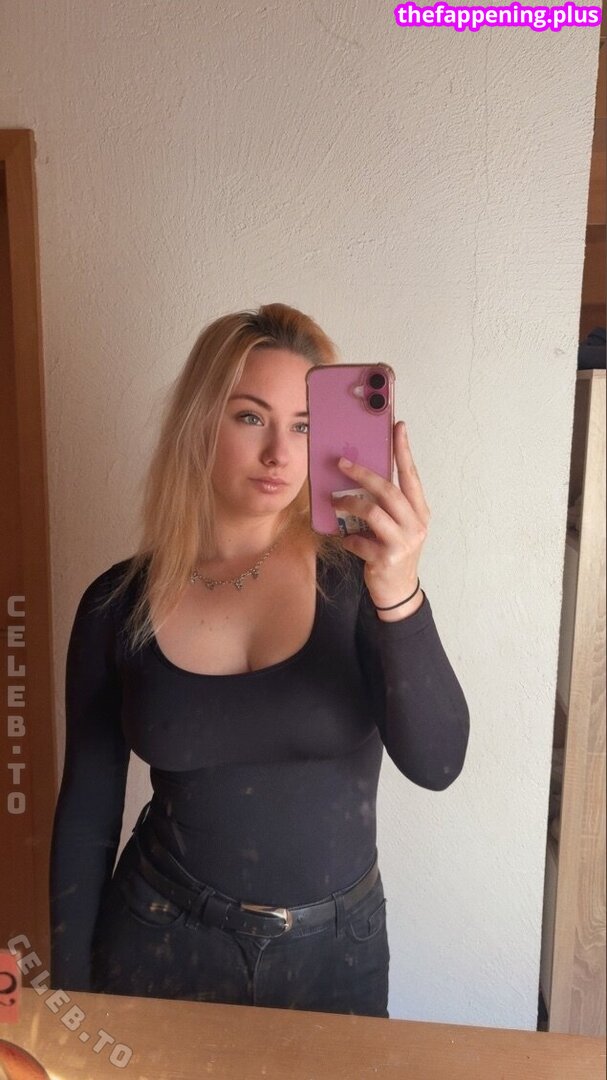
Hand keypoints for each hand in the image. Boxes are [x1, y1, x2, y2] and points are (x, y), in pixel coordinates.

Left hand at [331, 421, 430, 614]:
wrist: (398, 590)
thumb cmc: (394, 552)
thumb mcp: (398, 526)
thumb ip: (387, 505)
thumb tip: (362, 477)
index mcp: (420, 511)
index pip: (412, 475)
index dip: (404, 450)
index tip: (398, 427)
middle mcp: (416, 524)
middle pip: (388, 490)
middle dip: (362, 474)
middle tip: (341, 464)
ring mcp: (403, 542)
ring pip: (373, 511)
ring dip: (349, 503)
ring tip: (334, 501)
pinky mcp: (386, 558)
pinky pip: (359, 540)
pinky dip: (347, 537)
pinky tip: (345, 538)